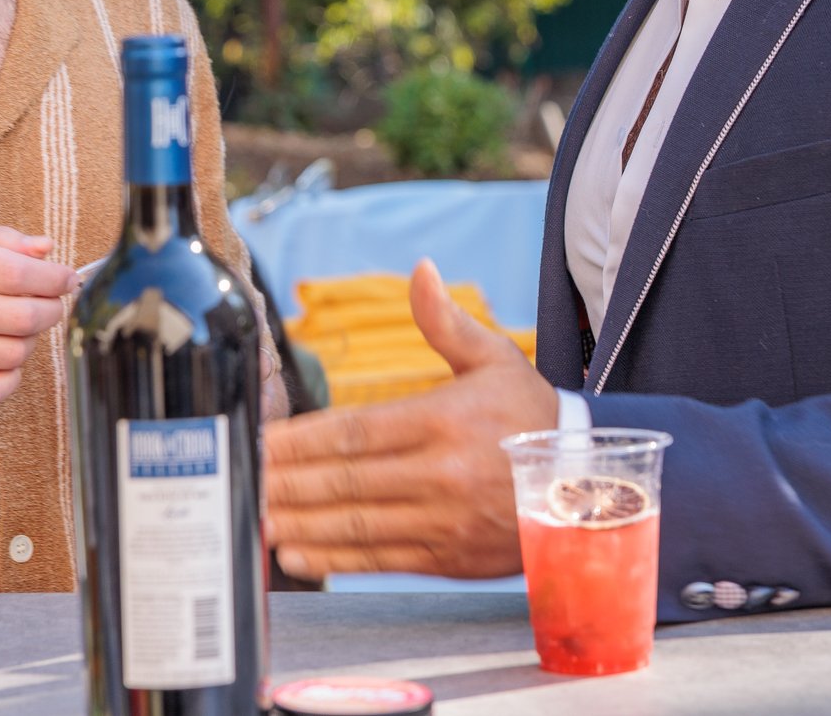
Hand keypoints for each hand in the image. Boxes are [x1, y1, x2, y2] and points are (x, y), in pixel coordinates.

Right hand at [0, 220, 79, 408]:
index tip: (67, 278)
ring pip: (13, 352)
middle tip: (51, 301)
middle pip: (20, 315)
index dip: (51, 277)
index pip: (13, 273)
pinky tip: (2, 358)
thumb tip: (45, 247)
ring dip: (29, 340)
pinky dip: (10, 376)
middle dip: (48, 308)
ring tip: (18, 325)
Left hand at [263, 259, 558, 579]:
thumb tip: (421, 269)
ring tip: (255, 516)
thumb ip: (446, 322)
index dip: (303, 440)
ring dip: (300, 523)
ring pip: (356, 524)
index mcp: (444, 421)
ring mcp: (443, 522)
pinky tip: (295, 554)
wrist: (590, 487)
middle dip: (288, 482)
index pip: (357, 431)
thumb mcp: (496, 359)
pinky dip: (333, 560)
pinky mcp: (447, 558)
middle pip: (346, 481)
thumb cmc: (532, 416)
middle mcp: (441, 474)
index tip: (263, 441)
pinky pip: (379, 560)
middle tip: (240, 479)